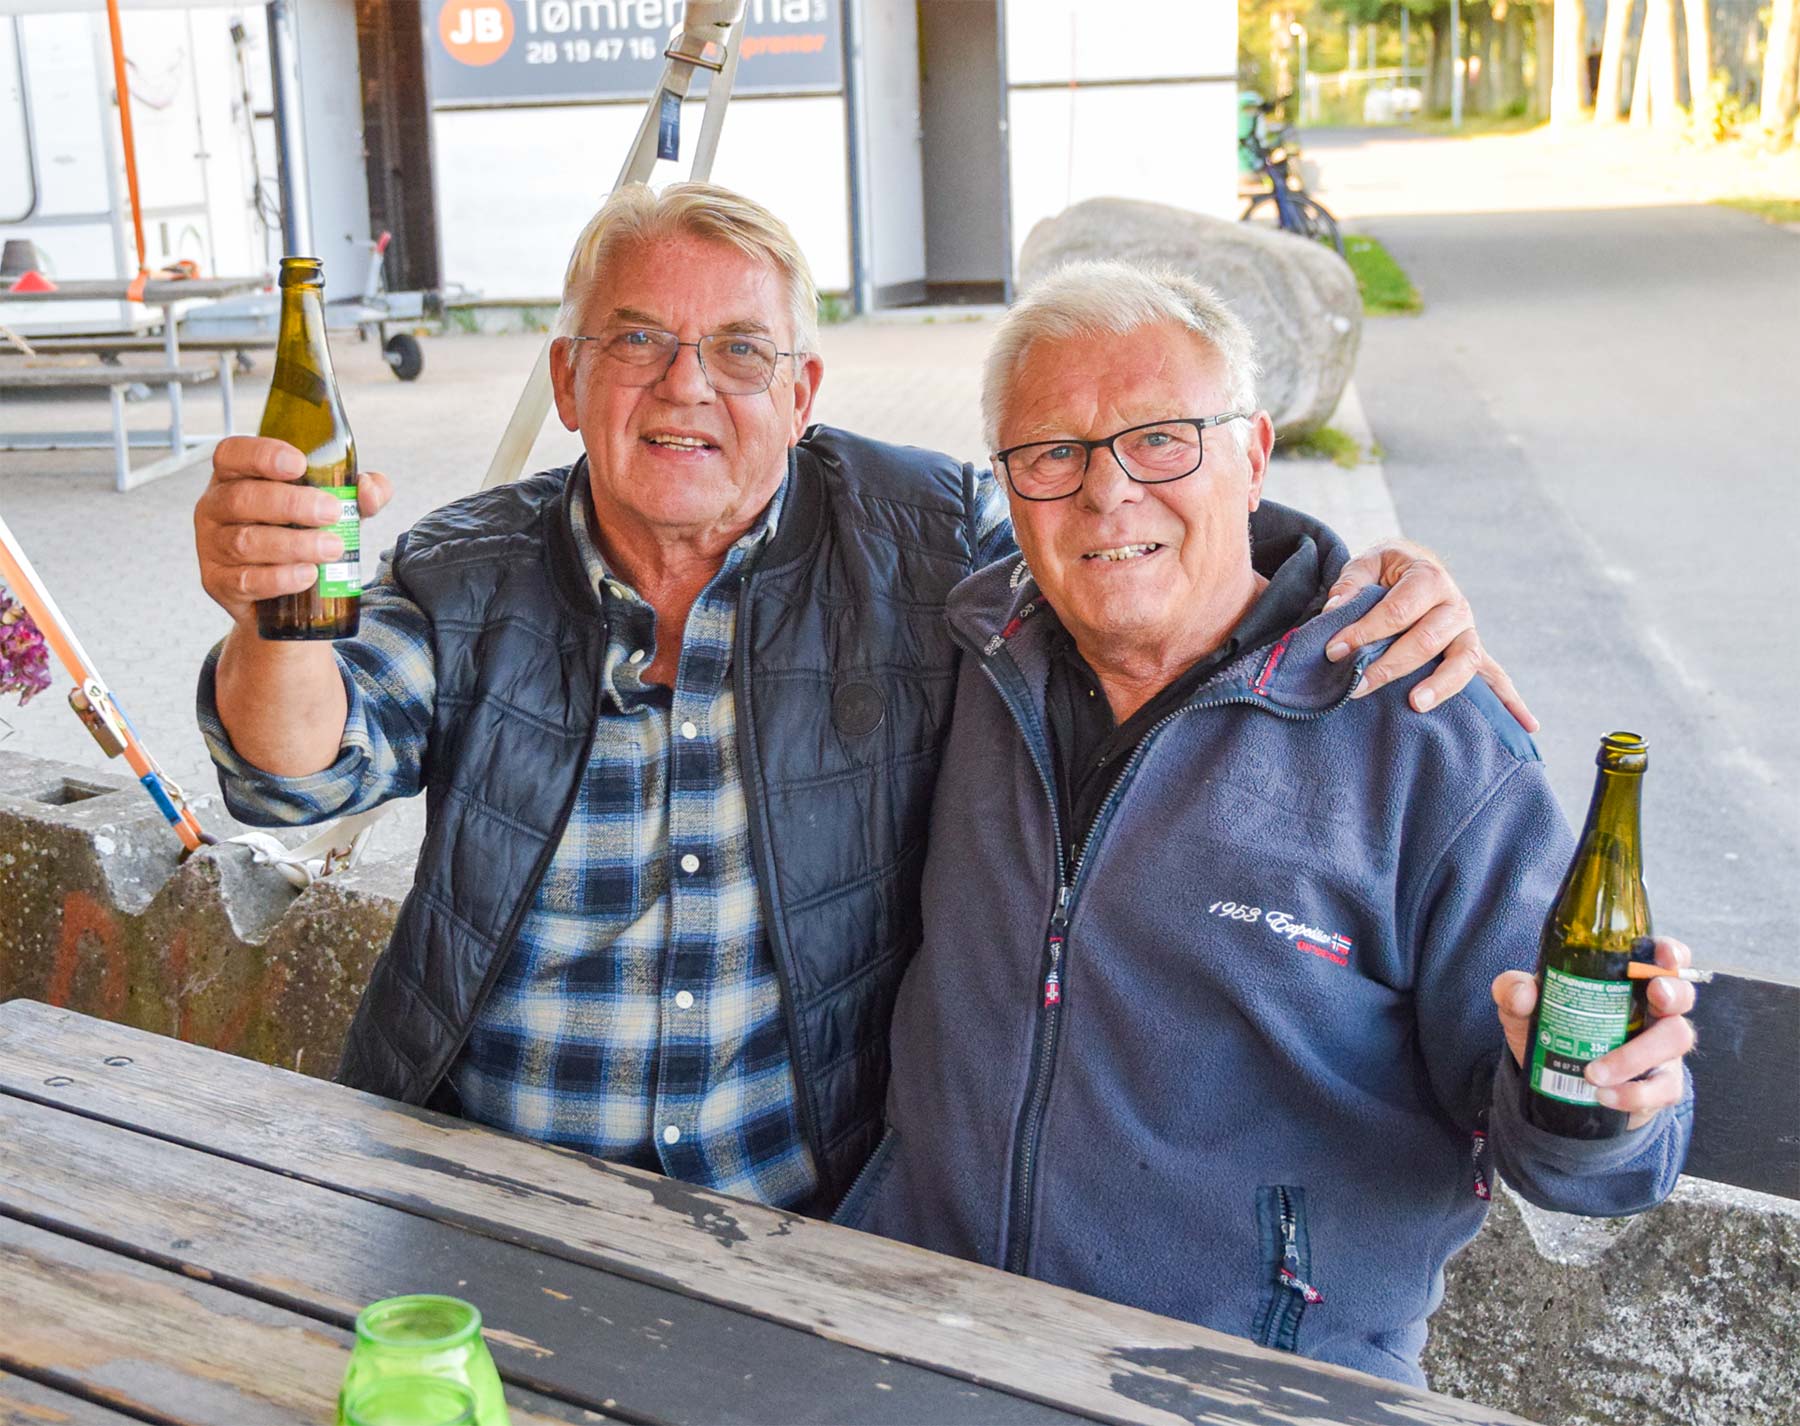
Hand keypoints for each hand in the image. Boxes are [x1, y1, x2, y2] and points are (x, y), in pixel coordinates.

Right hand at [195, 436, 391, 626]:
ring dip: (294, 544)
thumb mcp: (331, 508)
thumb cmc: (302, 536)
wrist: (287, 597)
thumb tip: (369, 488)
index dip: (262, 455)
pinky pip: (246, 580)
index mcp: (237, 476)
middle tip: (331, 512)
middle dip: (291, 504)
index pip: (233, 453)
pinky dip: (280, 578)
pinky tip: (308, 574)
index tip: (299, 464)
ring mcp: (212, 546)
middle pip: (243, 498)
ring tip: (331, 548)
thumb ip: (356, 493)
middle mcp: (216, 507)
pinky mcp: (218, 582)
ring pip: (246, 541)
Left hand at [1322, 539, 1537, 731]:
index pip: (1398, 609)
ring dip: (1441, 685)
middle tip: (1358, 686)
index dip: (1365, 631)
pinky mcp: (1472, 652)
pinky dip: (1512, 702)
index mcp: (1428, 578)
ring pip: (1464, 660)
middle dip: (1390, 665)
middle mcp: (1454, 605)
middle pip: (1428, 639)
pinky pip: (1497, 678)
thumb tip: (1335, 610)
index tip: (1335, 651)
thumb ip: (1351, 583)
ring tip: (1415, 703)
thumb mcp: (1368, 563)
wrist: (1413, 568)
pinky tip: (1528, 726)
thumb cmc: (1387, 571)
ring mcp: (1467, 631)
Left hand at [1492, 936, 1697, 1129]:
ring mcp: (1661, 1048)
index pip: (1662, 959)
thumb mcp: (1523, 1009)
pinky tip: (1604, 1095)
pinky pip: (1664, 1087)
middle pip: (1681, 995)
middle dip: (1673, 993)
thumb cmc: (1551, 1031)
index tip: (1663, 955)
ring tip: (1594, 1071)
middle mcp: (1652, 1010)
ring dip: (1636, 1055)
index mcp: (1627, 982)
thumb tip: (1523, 992)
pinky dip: (1634, 1093)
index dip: (1671, 953)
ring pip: (1676, 1039)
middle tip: (1654, 996)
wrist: (1555, 1083)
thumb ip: (1514, 992)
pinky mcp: (1661, 1083)